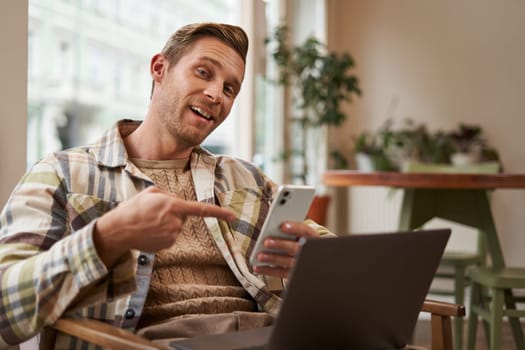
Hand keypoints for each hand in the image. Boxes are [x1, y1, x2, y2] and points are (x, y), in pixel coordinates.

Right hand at [94, 186, 235, 266]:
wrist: (118, 230)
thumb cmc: (133, 208)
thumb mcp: (151, 192)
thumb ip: (169, 195)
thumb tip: (178, 203)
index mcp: (173, 205)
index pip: (201, 210)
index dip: (219, 213)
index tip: (233, 216)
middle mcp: (175, 222)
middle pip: (184, 216)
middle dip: (174, 212)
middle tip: (154, 212)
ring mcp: (172, 235)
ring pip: (177, 226)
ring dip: (167, 223)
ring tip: (149, 222)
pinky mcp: (167, 245)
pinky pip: (170, 236)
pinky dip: (162, 233)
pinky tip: (149, 231)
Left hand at [252, 221, 318, 278]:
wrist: (313, 263)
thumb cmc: (300, 243)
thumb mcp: (300, 235)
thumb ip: (290, 231)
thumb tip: (272, 227)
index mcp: (312, 238)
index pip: (306, 231)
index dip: (295, 228)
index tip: (283, 226)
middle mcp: (309, 252)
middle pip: (296, 248)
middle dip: (281, 245)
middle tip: (266, 242)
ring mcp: (302, 265)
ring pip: (288, 262)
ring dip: (273, 259)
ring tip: (260, 255)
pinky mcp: (294, 275)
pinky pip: (280, 273)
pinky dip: (268, 271)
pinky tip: (257, 267)